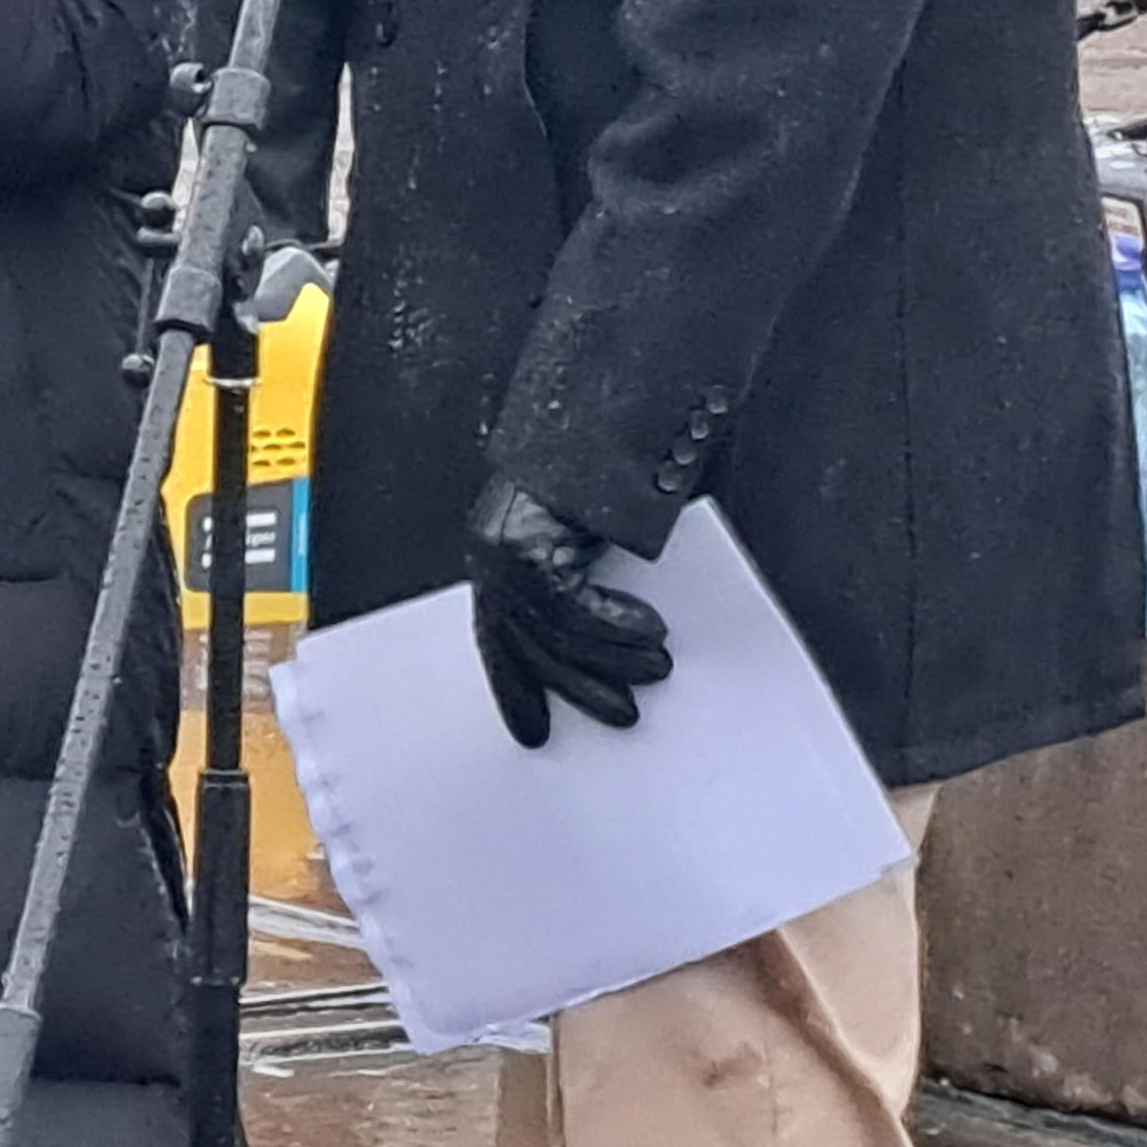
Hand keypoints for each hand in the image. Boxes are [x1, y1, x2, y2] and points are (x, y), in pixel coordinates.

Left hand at [466, 484, 672, 748]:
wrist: (596, 412)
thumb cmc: (593, 472)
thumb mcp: (575, 537)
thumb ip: (571, 584)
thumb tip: (600, 651)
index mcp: (495, 560)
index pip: (497, 641)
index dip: (513, 690)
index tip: (532, 734)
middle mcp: (489, 557)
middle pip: (527, 645)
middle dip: (576, 687)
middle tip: (621, 715)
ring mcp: (501, 549)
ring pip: (554, 631)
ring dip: (613, 657)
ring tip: (657, 671)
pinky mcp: (524, 541)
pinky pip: (568, 604)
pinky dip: (614, 624)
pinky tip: (651, 631)